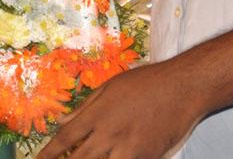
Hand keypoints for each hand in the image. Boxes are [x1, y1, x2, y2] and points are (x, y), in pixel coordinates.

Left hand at [38, 62, 201, 158]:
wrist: (184, 86)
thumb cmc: (148, 82)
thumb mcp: (111, 86)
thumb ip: (85, 106)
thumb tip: (63, 121)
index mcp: (97, 114)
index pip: (65, 139)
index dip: (48, 154)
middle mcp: (109, 134)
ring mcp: (128, 149)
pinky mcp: (146, 158)